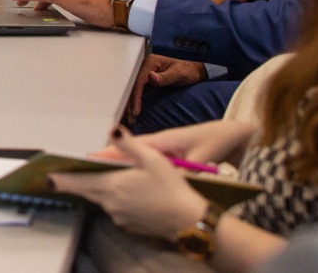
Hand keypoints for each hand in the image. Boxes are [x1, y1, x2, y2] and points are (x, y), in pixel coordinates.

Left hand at [51, 130, 209, 241]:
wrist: (189, 221)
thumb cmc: (171, 188)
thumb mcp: (151, 159)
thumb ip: (128, 145)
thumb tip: (112, 130)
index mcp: (111, 186)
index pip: (77, 182)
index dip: (60, 179)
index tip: (46, 176)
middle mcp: (110, 204)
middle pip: (86, 191)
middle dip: (76, 181)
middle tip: (65, 173)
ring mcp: (119, 217)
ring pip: (102, 200)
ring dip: (101, 190)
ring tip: (108, 177)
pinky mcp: (129, 226)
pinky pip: (116, 210)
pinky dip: (116, 201)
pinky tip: (130, 195)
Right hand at [88, 120, 254, 166]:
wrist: (233, 136)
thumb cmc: (216, 141)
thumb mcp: (202, 156)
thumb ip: (185, 169)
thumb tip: (170, 180)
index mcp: (163, 141)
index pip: (131, 146)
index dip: (110, 152)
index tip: (89, 158)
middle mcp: (159, 144)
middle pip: (127, 152)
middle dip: (108, 160)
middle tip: (84, 171)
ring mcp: (162, 151)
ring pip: (135, 160)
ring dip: (118, 166)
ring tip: (98, 178)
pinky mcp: (168, 159)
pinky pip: (145, 166)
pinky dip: (132, 171)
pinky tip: (126, 182)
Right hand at [128, 55, 207, 117]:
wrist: (194, 71)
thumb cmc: (188, 71)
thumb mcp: (178, 74)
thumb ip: (164, 77)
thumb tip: (150, 76)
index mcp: (150, 62)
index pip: (138, 81)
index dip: (135, 96)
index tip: (136, 110)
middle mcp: (144, 66)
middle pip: (132, 85)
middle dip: (129, 102)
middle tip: (129, 118)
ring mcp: (144, 73)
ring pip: (133, 89)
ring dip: (130, 103)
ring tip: (129, 118)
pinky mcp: (146, 80)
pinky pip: (138, 90)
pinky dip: (134, 101)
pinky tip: (132, 110)